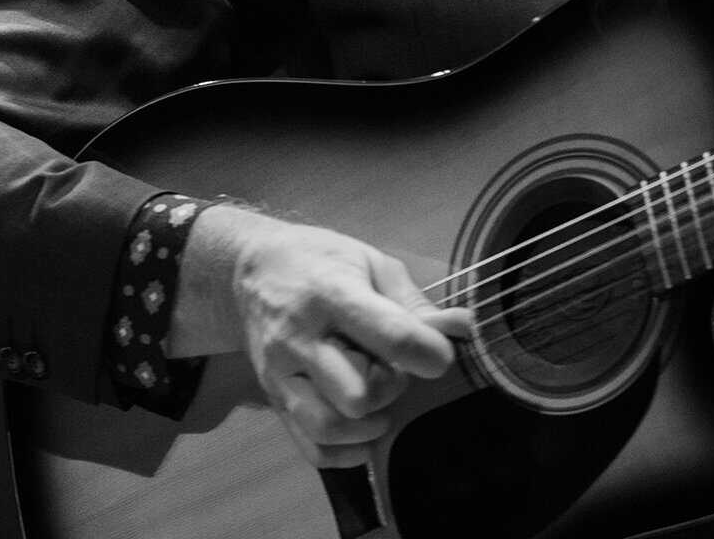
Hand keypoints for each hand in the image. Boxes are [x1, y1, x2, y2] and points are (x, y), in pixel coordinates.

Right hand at [169, 206, 473, 468]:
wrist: (249, 272)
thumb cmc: (321, 262)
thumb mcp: (371, 262)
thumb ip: (416, 302)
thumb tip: (464, 329)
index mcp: (332, 294)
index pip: (389, 335)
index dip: (429, 353)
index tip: (440, 354)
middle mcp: (300, 339)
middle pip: (358, 393)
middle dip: (390, 388)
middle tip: (394, 368)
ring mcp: (281, 375)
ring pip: (330, 426)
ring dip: (368, 422)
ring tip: (377, 397)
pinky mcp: (274, 401)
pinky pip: (312, 449)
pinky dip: (348, 452)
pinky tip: (364, 428)